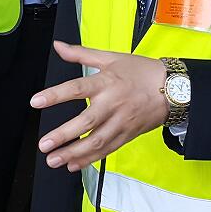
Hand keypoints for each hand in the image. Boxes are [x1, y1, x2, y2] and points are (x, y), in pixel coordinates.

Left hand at [32, 43, 168, 170]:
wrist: (175, 89)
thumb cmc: (142, 72)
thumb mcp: (111, 57)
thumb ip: (81, 54)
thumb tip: (58, 46)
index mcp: (106, 82)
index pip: (77, 88)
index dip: (55, 95)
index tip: (36, 101)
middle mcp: (112, 104)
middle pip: (86, 122)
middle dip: (63, 135)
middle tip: (44, 144)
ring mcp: (120, 123)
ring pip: (96, 142)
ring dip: (74, 153)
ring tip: (54, 160)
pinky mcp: (127, 135)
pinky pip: (106, 150)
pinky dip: (89, 159)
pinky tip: (73, 165)